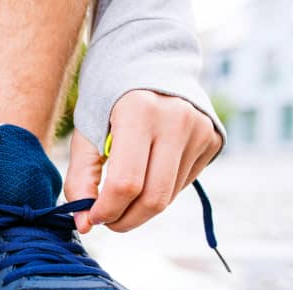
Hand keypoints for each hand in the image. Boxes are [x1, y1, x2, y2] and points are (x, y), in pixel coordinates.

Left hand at [66, 90, 222, 232]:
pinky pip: (182, 184)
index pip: (126, 184)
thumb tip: (85, 225)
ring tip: (122, 195)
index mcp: (139, 112)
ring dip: (141, 208)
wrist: (148, 61)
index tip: (92, 216)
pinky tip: (147, 173)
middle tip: (107, 220)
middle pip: (154, 199)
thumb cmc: (108, 100)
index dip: (106, 211)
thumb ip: (80, 180)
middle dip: (125, 220)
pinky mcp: (212, 139)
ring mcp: (200, 130)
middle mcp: (176, 120)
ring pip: (169, 197)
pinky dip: (159, 191)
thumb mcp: (86, 134)